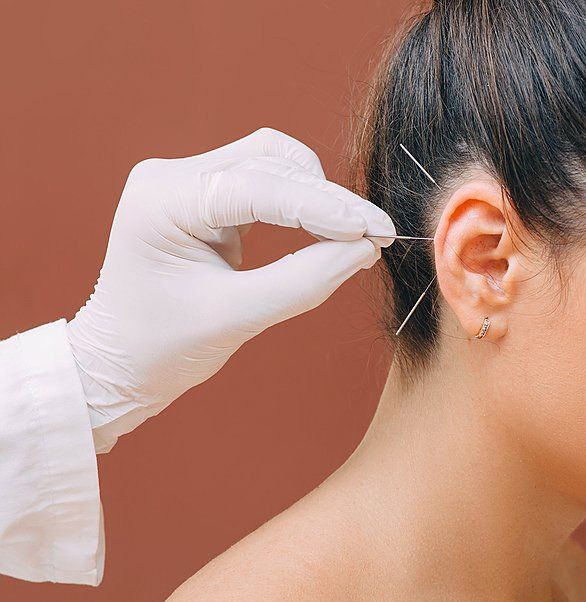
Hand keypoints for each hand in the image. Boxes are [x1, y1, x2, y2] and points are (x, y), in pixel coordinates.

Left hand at [66, 127, 394, 452]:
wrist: (120, 364)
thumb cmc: (161, 348)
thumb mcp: (237, 318)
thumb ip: (304, 281)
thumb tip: (363, 249)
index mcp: (163, 200)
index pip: (259, 187)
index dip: (324, 207)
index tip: (373, 229)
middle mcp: (171, 177)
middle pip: (271, 162)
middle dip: (328, 199)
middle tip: (376, 234)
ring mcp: (188, 182)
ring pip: (274, 164)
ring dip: (317, 196)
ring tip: (355, 235)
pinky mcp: (206, 196)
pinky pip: (267, 183)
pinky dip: (302, 204)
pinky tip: (328, 231)